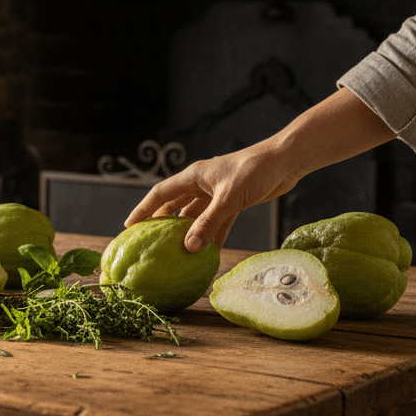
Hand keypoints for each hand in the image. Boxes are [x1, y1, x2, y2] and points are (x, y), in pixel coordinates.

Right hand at [125, 142, 300, 251]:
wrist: (285, 161)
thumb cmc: (255, 171)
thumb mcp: (229, 199)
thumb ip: (208, 223)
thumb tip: (189, 247)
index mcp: (193, 176)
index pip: (160, 194)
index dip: (143, 209)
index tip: (130, 227)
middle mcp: (201, 184)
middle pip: (174, 205)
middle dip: (161, 223)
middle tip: (149, 242)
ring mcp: (217, 193)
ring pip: (195, 216)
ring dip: (188, 232)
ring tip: (176, 252)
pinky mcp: (233, 201)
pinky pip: (217, 222)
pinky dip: (212, 236)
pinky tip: (208, 254)